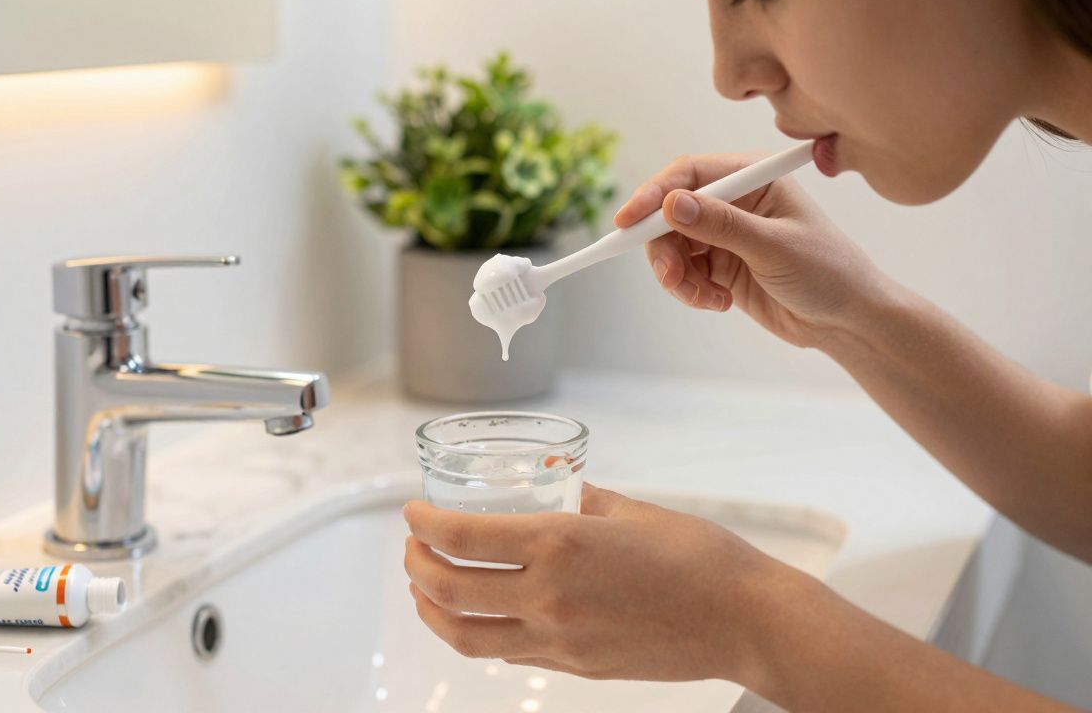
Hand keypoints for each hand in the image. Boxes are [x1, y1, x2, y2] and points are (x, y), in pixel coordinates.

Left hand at [401, 484, 792, 684]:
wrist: (745, 621)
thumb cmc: (701, 559)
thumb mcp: (634, 511)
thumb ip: (586, 501)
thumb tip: (565, 489)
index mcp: (559, 544)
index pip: (463, 536)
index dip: (424, 523)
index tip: (411, 512)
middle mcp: (548, 595)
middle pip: (449, 588)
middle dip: (416, 564)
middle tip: (412, 546)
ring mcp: (558, 639)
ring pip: (466, 634)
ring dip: (432, 610)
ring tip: (424, 588)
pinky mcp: (574, 666)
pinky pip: (506, 652)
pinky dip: (476, 633)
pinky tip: (477, 615)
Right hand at [614, 153, 890, 348]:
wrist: (846, 321)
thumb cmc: (827, 273)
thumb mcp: (775, 247)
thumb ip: (722, 225)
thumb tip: (672, 205)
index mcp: (752, 178)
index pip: (688, 174)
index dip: (653, 195)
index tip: (627, 222)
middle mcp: (734, 201)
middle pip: (669, 212)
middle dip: (664, 247)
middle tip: (672, 278)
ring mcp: (724, 234)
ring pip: (670, 246)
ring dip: (677, 276)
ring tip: (706, 298)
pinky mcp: (719, 265)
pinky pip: (682, 273)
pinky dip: (690, 291)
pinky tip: (718, 302)